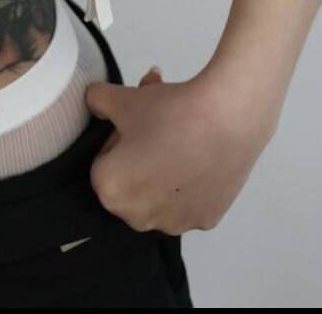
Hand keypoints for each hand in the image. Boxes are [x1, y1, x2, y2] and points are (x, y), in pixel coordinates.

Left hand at [84, 64, 274, 234]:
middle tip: (156, 123)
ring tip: (180, 132)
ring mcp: (175, 223)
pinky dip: (189, 178)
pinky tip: (199, 152)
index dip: (117, 139)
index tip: (135, 123)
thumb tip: (94, 103)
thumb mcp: (121, 97)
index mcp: (111, 193)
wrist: (227, 119)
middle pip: (130, 179)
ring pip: (158, 191)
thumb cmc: (168, 113)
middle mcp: (139, 219)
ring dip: (161, 165)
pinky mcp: (206, 220)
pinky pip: (186, 199)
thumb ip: (96, 99)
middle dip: (138, 152)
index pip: (103, 163)